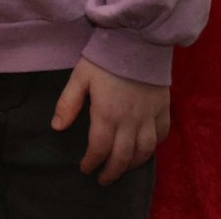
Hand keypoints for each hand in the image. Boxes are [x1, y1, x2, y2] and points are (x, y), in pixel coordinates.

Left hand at [52, 57, 169, 184]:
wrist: (138, 40)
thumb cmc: (104, 57)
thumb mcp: (79, 77)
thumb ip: (68, 103)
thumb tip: (56, 128)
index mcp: (108, 115)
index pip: (100, 148)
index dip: (92, 162)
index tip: (85, 169)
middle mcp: (131, 121)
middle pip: (123, 156)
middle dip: (112, 171)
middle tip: (103, 179)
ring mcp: (150, 116)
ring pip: (145, 151)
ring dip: (133, 164)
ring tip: (122, 169)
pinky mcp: (164, 109)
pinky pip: (162, 135)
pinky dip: (154, 147)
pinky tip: (146, 149)